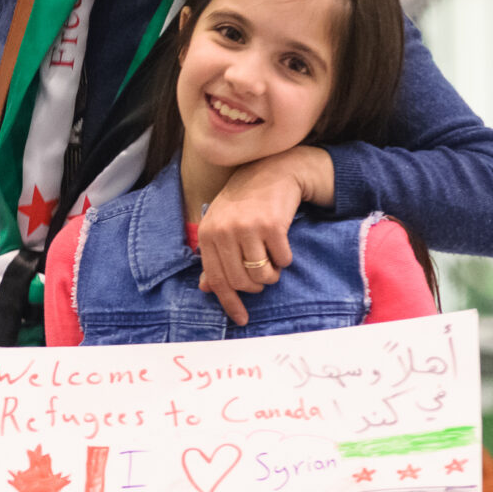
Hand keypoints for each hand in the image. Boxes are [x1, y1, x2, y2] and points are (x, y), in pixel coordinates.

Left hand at [194, 147, 333, 325]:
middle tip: (264, 276)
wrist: (272, 172)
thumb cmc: (245, 204)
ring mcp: (247, 227)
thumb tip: (207, 288)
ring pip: (262, 275)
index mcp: (208, 234)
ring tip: (273, 262)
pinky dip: (285, 260)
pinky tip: (282, 247)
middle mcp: (224, 231)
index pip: (217, 279)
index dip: (229, 303)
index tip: (241, 320)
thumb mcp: (222, 227)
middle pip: (241, 281)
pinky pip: (282, 260)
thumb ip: (215, 257)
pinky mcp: (272, 224)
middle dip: (256, 287)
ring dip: (272, 275)